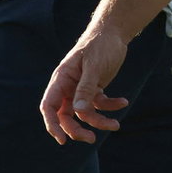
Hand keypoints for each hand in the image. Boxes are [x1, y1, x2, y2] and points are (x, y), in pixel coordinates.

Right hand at [39, 25, 130, 144]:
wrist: (114, 32)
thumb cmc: (100, 45)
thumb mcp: (94, 66)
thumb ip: (86, 89)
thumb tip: (78, 112)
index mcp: (62, 78)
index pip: (49, 106)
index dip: (52, 124)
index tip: (61, 140)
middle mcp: (69, 86)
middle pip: (66, 115)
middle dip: (77, 129)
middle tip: (91, 139)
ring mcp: (81, 88)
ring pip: (84, 113)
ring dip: (98, 122)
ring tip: (116, 125)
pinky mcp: (94, 88)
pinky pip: (99, 104)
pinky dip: (110, 106)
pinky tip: (123, 101)